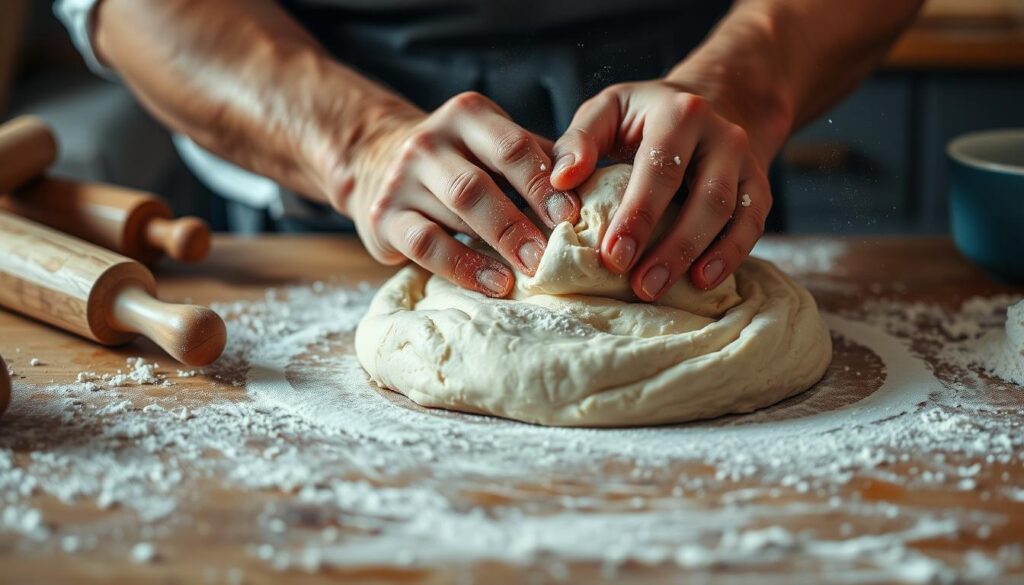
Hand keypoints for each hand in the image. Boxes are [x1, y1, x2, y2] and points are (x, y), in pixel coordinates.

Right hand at [334, 92, 579, 297]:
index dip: (544, 184)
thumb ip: (540, 161)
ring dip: (496, 246)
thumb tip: (601, 189)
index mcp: (468, 116)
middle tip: (550, 256)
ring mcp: (402, 178)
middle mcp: (430, 140)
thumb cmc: (464, 162)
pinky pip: (426, 244)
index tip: (572, 218)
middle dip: (518, 222)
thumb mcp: (496, 147)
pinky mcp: (384, 215)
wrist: (381, 164)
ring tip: (528, 273)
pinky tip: (492, 283)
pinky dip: (462, 267)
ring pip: (453, 212)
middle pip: (478, 183)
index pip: (511, 148)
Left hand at [550, 80, 771, 298]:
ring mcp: (744, 161)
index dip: (638, 215)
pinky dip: (730, 256)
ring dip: (696, 256)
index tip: (612, 256)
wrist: (703, 106)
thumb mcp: (606, 112)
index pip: (660, 167)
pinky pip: (752, 225)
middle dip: (671, 246)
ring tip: (661, 288)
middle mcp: (721, 134)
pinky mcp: (758, 186)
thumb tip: (561, 180)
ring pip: (730, 214)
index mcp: (679, 113)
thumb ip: (579, 141)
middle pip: (704, 196)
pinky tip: (702, 282)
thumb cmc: (641, 118)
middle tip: (639, 285)